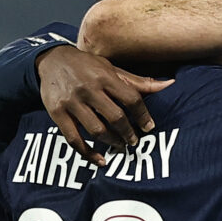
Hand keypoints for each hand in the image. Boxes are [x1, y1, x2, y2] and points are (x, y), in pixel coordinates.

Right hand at [37, 45, 172, 164]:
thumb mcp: (111, 68)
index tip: (149, 127)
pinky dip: (88, 153)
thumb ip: (138, 81)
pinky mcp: (57, 113)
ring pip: (96, 130)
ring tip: (121, 146)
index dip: (143, 115)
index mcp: (105, 77)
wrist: (52, 60)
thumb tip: (169, 84)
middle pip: (115, 117)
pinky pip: (74, 139)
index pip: (130, 99)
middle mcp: (89, 89)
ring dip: (112, 142)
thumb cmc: (87, 65)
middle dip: (129, 133)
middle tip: (135, 142)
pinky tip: (100, 159)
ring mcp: (72, 102)